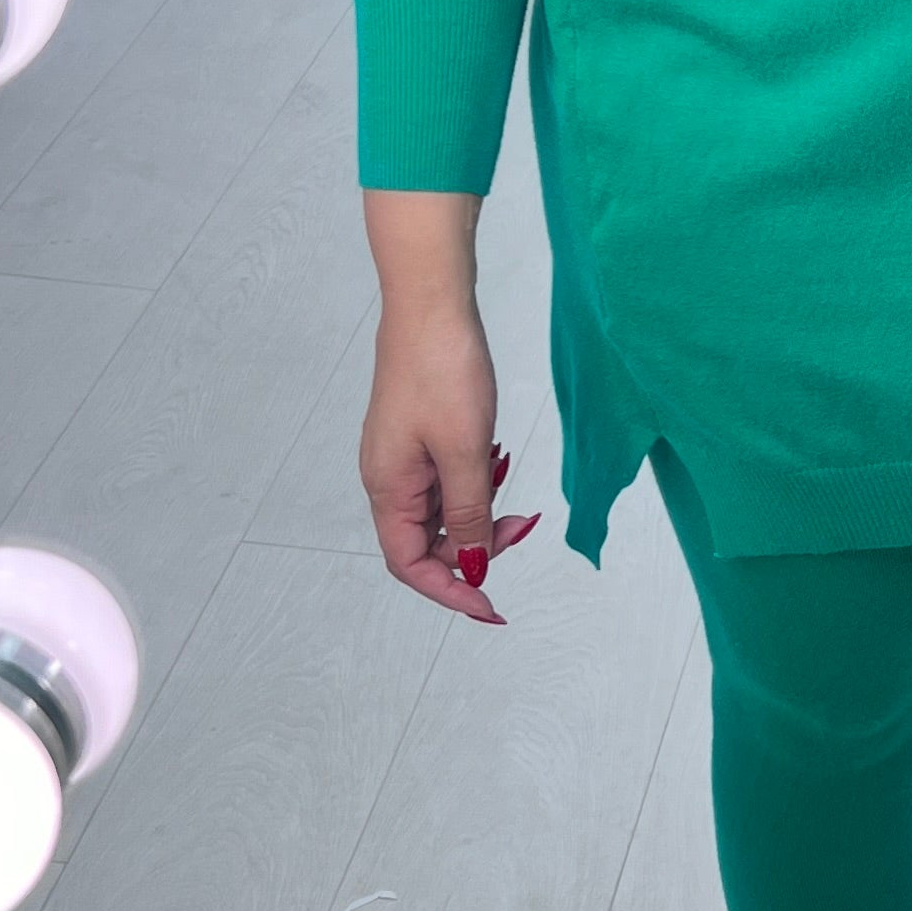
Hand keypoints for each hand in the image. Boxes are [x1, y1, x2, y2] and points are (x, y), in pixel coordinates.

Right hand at [360, 190, 540, 624]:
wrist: (431, 304)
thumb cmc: (441, 371)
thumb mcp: (465, 453)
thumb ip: (468, 516)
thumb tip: (471, 566)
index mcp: (388, 488)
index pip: (411, 565)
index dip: (450, 591)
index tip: (490, 606)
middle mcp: (389, 478)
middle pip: (429, 543)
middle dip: (476, 547)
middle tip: (523, 528)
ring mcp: (403, 457)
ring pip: (444, 511)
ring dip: (482, 512)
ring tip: (514, 492)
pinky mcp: (420, 436)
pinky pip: (449, 480)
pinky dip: (478, 482)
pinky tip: (497, 459)